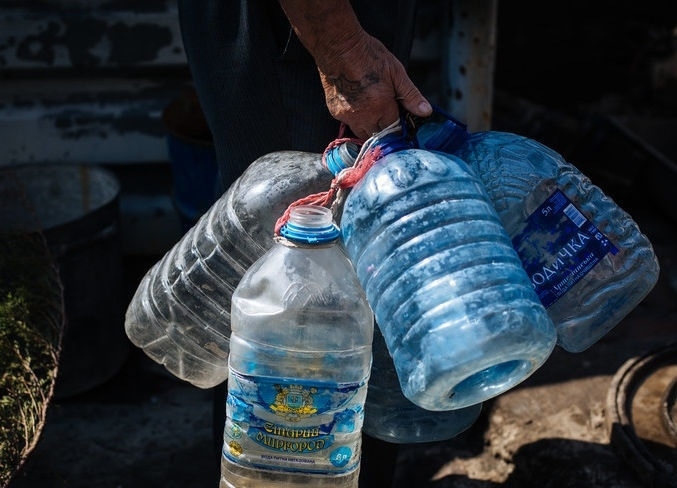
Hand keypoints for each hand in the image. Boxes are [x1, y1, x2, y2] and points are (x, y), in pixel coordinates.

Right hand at [318, 30, 432, 139]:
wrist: (338, 47)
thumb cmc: (368, 55)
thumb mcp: (396, 72)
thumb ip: (410, 95)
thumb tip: (425, 111)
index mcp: (381, 107)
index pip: (394, 130)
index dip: (399, 127)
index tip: (401, 120)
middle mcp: (363, 116)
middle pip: (378, 136)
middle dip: (385, 130)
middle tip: (389, 115)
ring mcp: (347, 116)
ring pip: (362, 133)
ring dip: (370, 128)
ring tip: (375, 113)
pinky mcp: (335, 112)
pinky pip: (349, 124)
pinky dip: (357, 120)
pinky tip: (360, 106)